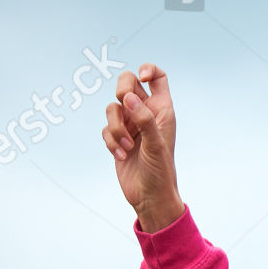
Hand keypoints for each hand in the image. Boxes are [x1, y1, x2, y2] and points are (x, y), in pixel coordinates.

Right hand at [103, 64, 181, 223]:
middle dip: (122, 90)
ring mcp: (130, 126)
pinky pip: (105, 128)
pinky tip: (121, 156)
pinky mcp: (117, 139)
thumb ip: (144, 119)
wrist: (150, 198)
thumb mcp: (156, 145)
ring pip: (112, 107)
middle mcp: (145, 114)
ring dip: (116, 126)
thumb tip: (128, 98)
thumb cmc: (160, 172)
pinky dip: (111, 141)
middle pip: (127, 83)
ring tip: (127, 146)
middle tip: (125, 103)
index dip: (148, 70)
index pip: (157, 78)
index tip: (141, 76)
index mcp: (161, 110)